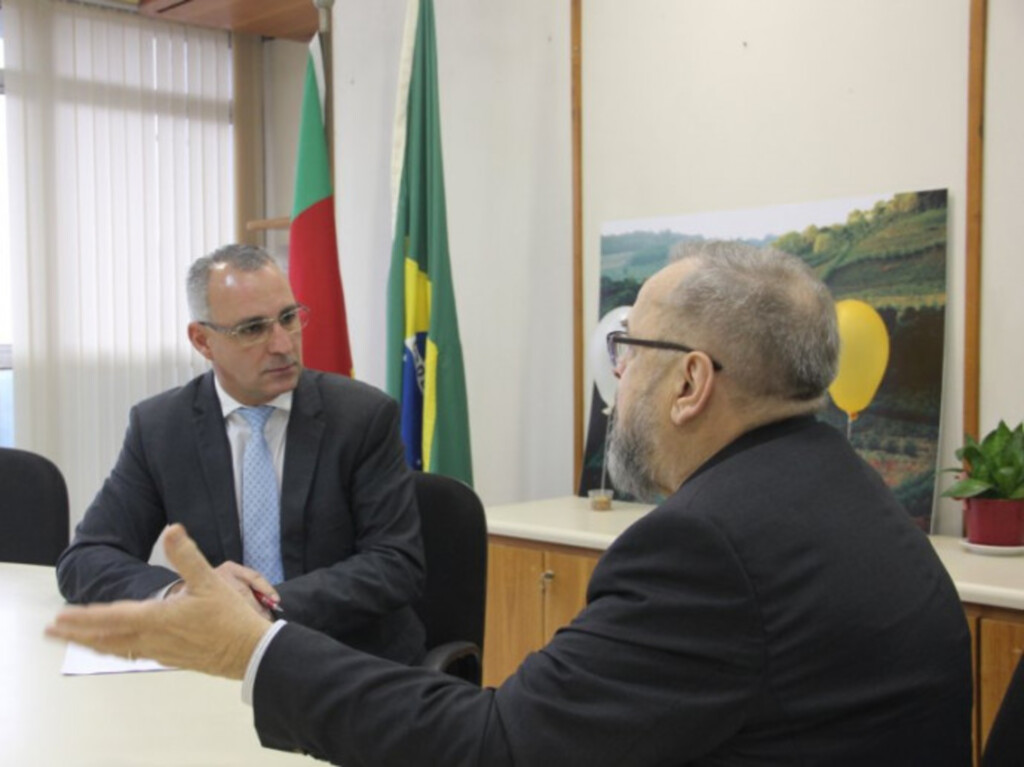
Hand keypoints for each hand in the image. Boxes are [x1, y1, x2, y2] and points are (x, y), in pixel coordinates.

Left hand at [46, 524, 270, 679]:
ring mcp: (159, 651)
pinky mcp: (169, 658)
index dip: (84, 617)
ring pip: (116, 649)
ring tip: (74, 640)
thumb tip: (172, 529)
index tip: (61, 617)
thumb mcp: (211, 581)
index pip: (112, 618)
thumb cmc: (230, 618)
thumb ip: (187, 555)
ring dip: (91, 643)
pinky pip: (131, 655)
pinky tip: (114, 648)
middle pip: (105, 639)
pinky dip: (113, 650)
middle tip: (51, 631)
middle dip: (76, 634)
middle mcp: (152, 639)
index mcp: (157, 619)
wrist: (248, 653)